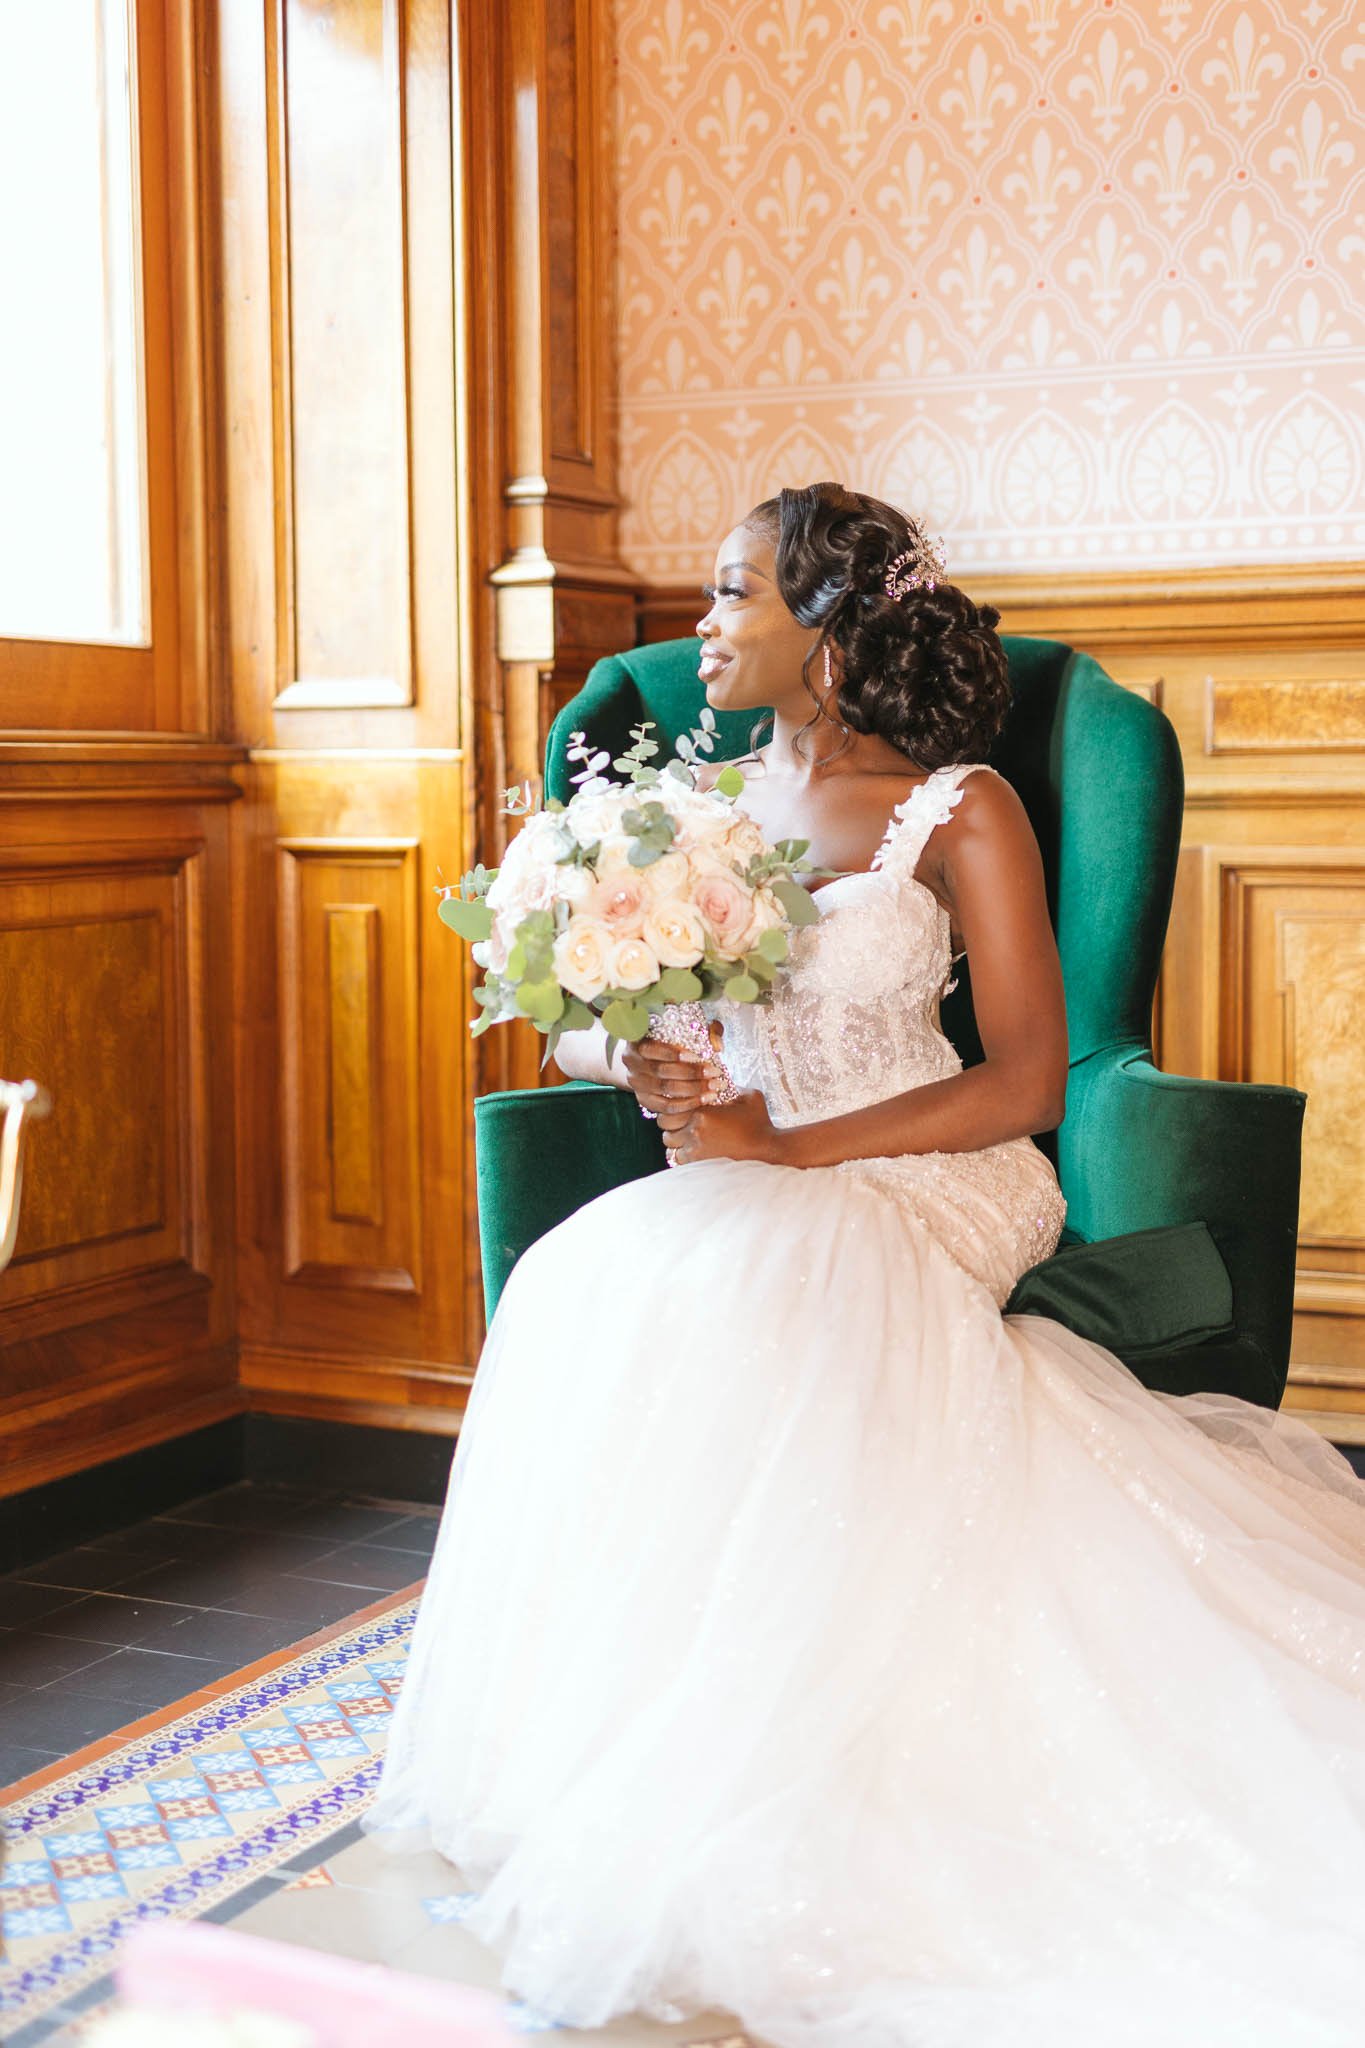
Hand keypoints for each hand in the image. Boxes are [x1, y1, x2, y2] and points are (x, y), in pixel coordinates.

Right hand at [621, 1037, 720, 1134]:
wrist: (648, 1057)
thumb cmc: (672, 1038)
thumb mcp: (688, 1028)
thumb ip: (707, 1030)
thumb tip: (718, 1046)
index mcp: (636, 1039)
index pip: (653, 1048)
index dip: (674, 1053)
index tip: (698, 1056)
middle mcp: (631, 1061)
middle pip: (661, 1071)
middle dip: (691, 1073)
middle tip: (715, 1074)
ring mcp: (635, 1082)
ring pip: (665, 1089)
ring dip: (693, 1090)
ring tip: (714, 1088)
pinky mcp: (643, 1099)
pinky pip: (665, 1106)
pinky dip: (686, 1104)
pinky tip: (704, 1100)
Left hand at [667, 1088, 782, 1165]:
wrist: (768, 1150)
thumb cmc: (760, 1124)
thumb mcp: (751, 1098)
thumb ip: (735, 1087)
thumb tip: (725, 1080)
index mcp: (703, 1111)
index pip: (673, 1106)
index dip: (674, 1109)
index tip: (681, 1111)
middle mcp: (695, 1130)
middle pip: (666, 1126)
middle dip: (671, 1126)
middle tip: (680, 1126)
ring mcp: (696, 1149)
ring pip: (670, 1146)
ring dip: (676, 1143)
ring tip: (687, 1141)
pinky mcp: (701, 1165)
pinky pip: (679, 1161)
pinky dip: (683, 1157)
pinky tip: (695, 1153)